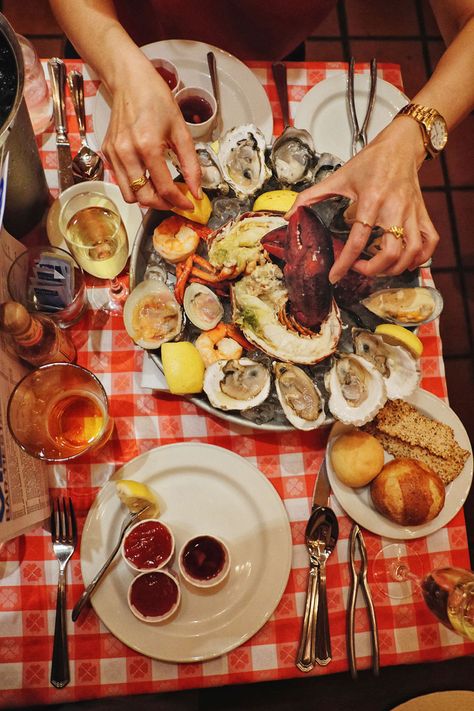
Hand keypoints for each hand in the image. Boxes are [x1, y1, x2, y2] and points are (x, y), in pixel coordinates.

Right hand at [102, 57, 201, 210]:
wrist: (130, 81)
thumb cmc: (156, 100)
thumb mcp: (181, 130)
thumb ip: (191, 164)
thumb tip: (196, 190)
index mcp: (147, 146)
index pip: (164, 188)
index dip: (179, 202)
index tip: (188, 205)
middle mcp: (127, 153)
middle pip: (143, 197)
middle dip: (162, 204)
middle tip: (175, 200)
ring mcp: (114, 154)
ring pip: (129, 195)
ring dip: (146, 198)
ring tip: (160, 190)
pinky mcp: (107, 153)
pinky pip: (121, 181)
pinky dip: (135, 185)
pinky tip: (147, 175)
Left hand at [287, 118, 439, 282]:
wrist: (401, 146)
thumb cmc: (371, 161)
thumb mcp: (338, 177)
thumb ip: (310, 196)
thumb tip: (290, 214)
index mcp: (371, 200)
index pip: (358, 240)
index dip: (345, 263)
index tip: (334, 276)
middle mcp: (394, 209)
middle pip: (391, 252)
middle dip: (373, 269)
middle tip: (359, 269)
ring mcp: (412, 213)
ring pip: (413, 252)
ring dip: (396, 268)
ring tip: (380, 268)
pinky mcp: (423, 214)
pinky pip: (429, 243)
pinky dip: (420, 258)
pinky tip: (406, 261)